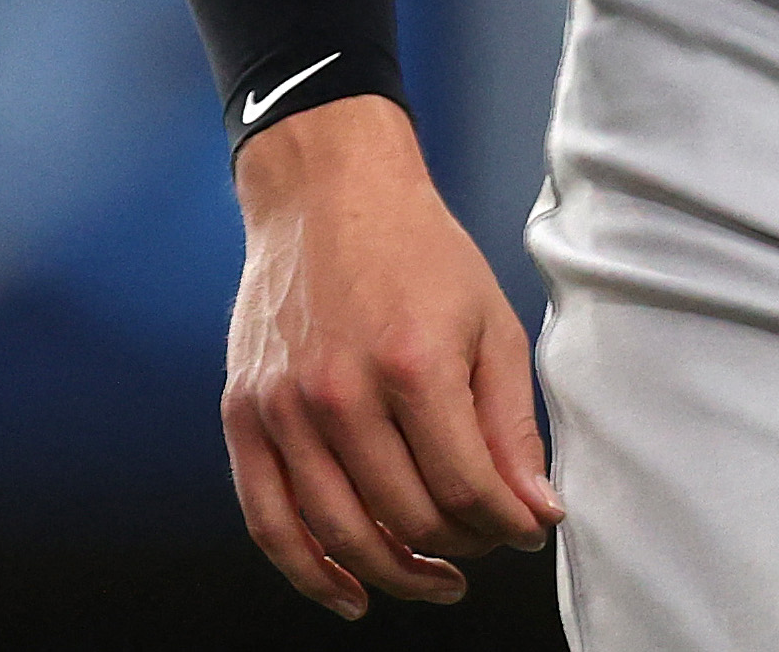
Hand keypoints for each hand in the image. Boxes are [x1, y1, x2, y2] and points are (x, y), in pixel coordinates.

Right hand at [223, 94, 559, 616]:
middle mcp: (339, 391)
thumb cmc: (416, 250)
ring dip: (398, 574)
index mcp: (411, 364)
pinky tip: (350, 592)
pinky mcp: (244, 411)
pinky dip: (308, 572)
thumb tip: (535, 513)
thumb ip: (511, 427)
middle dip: (463, 546)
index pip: (468, 494)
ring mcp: (283, 405)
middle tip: (485, 537)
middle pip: (409, 520)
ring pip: (343, 534)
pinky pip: (269, 519)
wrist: (325, 187)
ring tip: (436, 577)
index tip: (527, 527)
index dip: (509, 528)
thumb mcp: (490, 323)